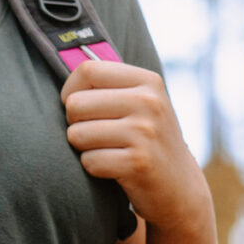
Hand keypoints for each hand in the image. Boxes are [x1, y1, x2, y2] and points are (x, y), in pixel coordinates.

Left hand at [61, 60, 213, 238]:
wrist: (179, 187)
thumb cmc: (145, 140)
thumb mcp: (139, 103)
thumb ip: (108, 84)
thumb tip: (64, 56)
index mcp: (148, 81)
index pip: (87, 70)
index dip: (71, 91)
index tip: (80, 107)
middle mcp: (149, 102)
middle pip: (75, 104)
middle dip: (75, 124)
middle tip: (98, 135)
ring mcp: (146, 132)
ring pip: (76, 135)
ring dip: (84, 148)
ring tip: (109, 151)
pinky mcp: (139, 163)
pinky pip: (89, 161)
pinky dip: (94, 168)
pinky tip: (116, 169)